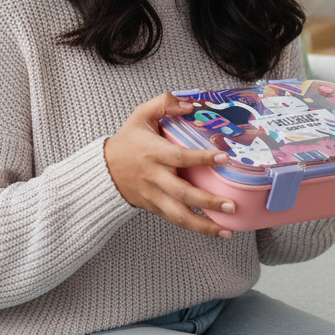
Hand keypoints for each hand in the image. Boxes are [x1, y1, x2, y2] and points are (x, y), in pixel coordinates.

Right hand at [103, 93, 235, 237]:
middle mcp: (154, 177)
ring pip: (179, 215)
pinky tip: (216, 231)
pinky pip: (175, 220)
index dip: (201, 158)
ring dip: (204, 225)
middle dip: (208, 201)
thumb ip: (164, 103)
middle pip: (182, 193)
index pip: (180, 157)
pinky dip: (195, 228)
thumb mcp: (141, 115)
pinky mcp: (154, 208)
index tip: (223, 158)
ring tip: (227, 230)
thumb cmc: (128, 141)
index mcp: (153, 153)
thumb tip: (189, 104)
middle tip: (231, 205)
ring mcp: (153, 196)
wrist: (103, 170)